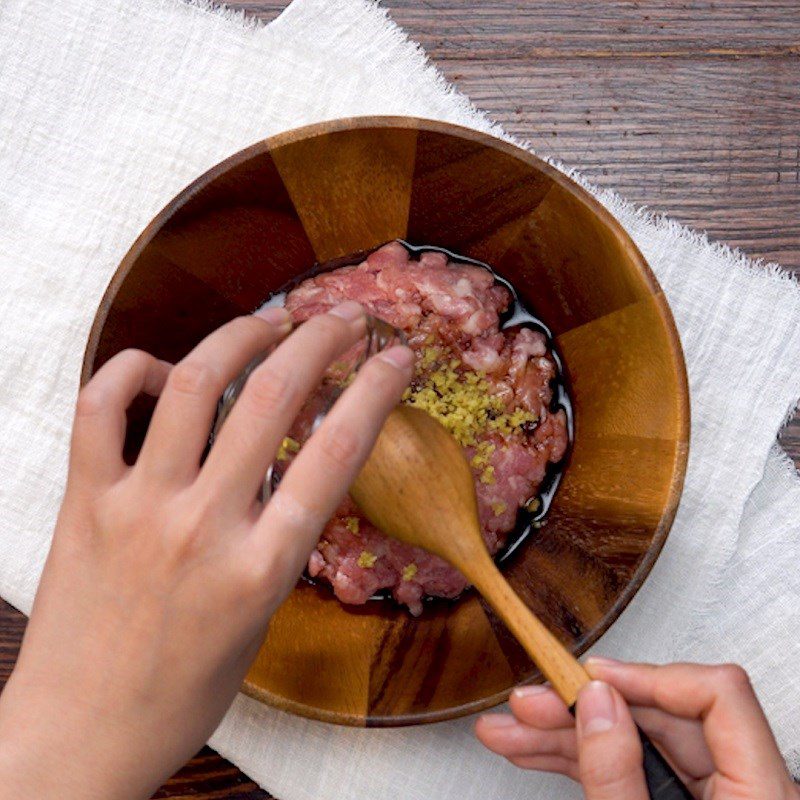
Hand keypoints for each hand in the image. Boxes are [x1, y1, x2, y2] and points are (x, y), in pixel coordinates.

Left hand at [0, 302, 412, 799]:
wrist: (82, 737)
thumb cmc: (181, 693)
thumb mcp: (260, 618)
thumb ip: (278, 540)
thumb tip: (291, 468)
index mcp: (261, 568)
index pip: (338, 452)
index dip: (376, 389)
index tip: (395, 357)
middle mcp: (203, 526)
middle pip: (272, 398)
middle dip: (318, 340)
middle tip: (339, 319)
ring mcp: (139, 507)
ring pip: (193, 384)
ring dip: (239, 336)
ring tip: (266, 322)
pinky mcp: (85, 502)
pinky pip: (101, 408)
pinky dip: (132, 370)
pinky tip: (161, 368)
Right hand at [476, 659, 798, 798]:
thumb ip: (618, 775)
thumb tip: (596, 702)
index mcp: (762, 799)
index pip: (717, 697)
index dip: (648, 678)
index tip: (590, 681)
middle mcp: (746, 792)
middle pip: (662, 719)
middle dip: (582, 710)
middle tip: (527, 706)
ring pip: (637, 745)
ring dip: (567, 738)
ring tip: (510, 735)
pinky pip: (632, 772)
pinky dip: (582, 764)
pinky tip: (537, 757)